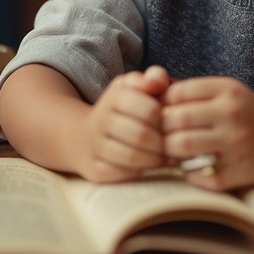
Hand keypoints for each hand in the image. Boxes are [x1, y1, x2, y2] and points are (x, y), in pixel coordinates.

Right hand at [80, 65, 170, 182]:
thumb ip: (152, 78)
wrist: (81, 136)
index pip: (149, 109)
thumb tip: (158, 81)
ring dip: (154, 160)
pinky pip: (121, 174)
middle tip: (171, 145)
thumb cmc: (120, 110)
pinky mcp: (94, 169)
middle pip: (141, 135)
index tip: (171, 124)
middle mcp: (101, 121)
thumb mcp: (133, 86)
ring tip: (164, 157)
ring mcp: (95, 147)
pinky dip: (139, 172)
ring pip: (131, 157)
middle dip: (161, 142)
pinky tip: (147, 166)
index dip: (165, 119)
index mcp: (115, 97)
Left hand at [162, 76, 253, 190]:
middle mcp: (232, 115)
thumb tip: (153, 96)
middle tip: (162, 135)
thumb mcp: (229, 91)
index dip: (163, 103)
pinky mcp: (237, 173)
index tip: (165, 112)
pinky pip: (196, 175)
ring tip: (174, 151)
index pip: (178, 92)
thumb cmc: (250, 114)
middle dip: (162, 129)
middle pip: (175, 119)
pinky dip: (187, 172)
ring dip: (170, 151)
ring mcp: (235, 145)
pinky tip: (192, 166)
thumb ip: (195, 91)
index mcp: (229, 90)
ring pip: (181, 146)